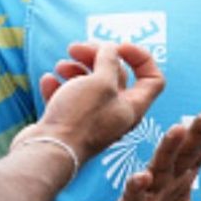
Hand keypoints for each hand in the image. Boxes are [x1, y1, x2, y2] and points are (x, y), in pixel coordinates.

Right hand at [32, 42, 164, 161]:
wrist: (48, 152)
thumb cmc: (79, 119)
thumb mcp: (101, 82)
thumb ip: (109, 60)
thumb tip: (109, 49)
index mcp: (132, 107)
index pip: (153, 79)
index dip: (141, 58)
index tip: (119, 47)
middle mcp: (115, 114)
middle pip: (115, 76)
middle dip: (97, 56)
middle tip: (76, 48)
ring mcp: (91, 120)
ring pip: (88, 84)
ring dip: (75, 68)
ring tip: (61, 65)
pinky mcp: (68, 123)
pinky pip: (67, 98)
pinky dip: (59, 86)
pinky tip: (48, 80)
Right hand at [79, 103, 200, 200]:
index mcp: (181, 177)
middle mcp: (165, 177)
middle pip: (184, 151)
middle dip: (197, 131)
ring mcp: (146, 191)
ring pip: (159, 165)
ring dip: (168, 148)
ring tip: (178, 131)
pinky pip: (133, 196)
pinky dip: (137, 185)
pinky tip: (142, 177)